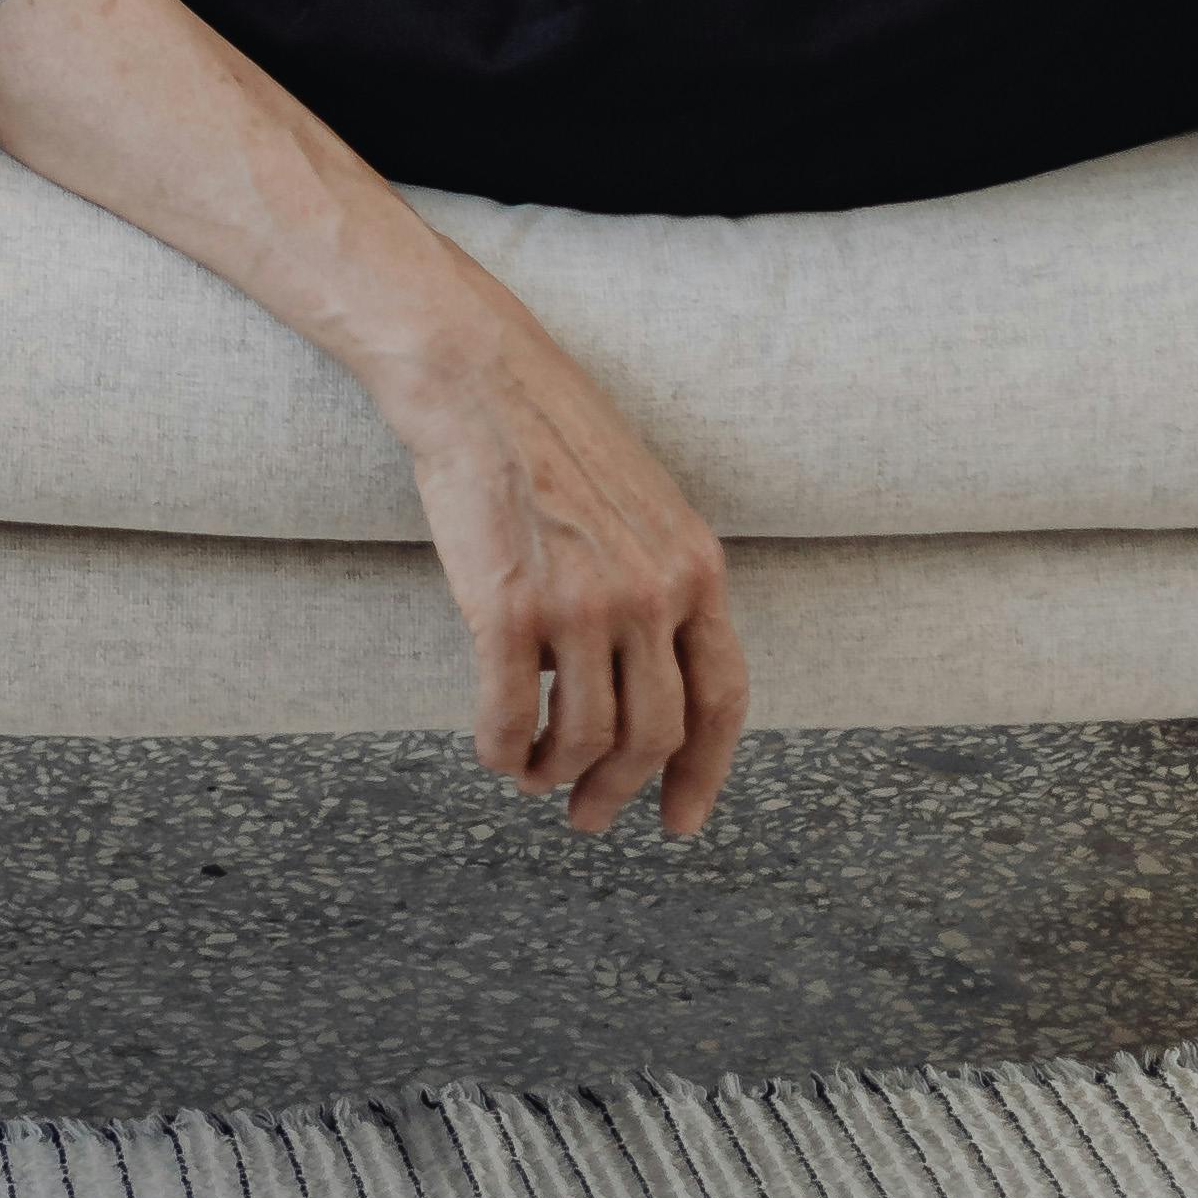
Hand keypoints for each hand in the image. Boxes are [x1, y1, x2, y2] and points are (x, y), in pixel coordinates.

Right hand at [382, 301, 745, 838]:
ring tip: (532, 777)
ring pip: (583, 738)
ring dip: (555, 775)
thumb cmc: (549, 432)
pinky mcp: (507, 608)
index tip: (681, 821)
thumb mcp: (643, 505)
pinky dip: (501, 752)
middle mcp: (650, 592)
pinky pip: (509, 718)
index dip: (705, 774)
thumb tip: (647, 674)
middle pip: (653, 734)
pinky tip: (494, 753)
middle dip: (620, 790)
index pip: (721, 699)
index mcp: (695, 566)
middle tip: (590, 816)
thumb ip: (662, 584)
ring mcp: (582, 603)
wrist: (476, 376)